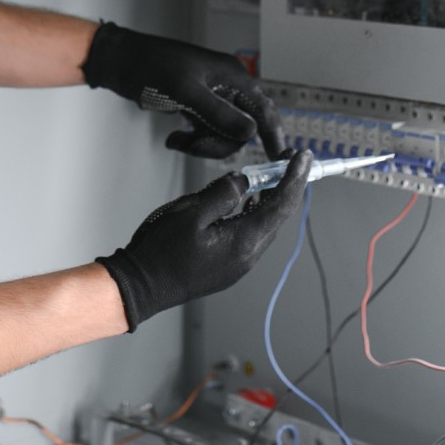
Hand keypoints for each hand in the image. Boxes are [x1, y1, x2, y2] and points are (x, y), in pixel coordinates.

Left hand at [81, 22, 284, 158]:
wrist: (121, 62)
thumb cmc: (152, 68)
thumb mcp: (186, 92)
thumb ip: (219, 114)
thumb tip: (250, 133)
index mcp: (234, 78)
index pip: (265, 113)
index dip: (275, 138)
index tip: (281, 162)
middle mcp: (229, 88)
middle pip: (241, 131)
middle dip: (217, 145)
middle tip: (190, 146)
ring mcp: (213, 98)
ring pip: (223, 135)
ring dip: (201, 145)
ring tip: (176, 141)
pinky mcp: (197, 107)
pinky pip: (207, 133)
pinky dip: (193, 141)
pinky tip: (173, 138)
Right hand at [96, 150, 309, 330]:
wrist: (141, 287)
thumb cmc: (161, 251)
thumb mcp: (190, 212)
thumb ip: (222, 194)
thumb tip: (242, 182)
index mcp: (244, 241)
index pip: (281, 205)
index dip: (295, 178)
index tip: (303, 157)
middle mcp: (248, 256)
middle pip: (279, 216)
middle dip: (288, 185)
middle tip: (291, 159)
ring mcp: (239, 263)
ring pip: (266, 225)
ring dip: (272, 199)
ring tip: (272, 175)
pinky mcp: (229, 265)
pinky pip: (252, 234)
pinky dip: (257, 212)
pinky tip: (250, 200)